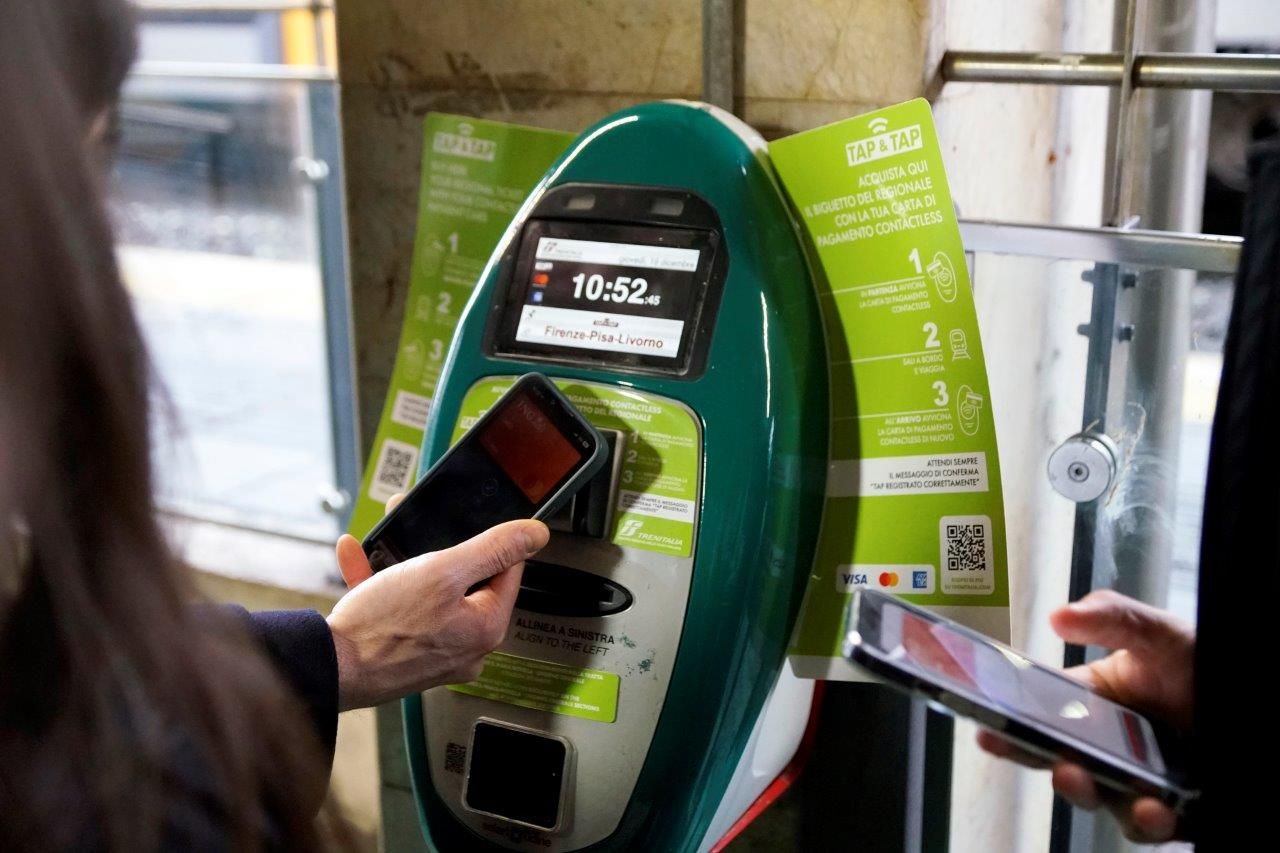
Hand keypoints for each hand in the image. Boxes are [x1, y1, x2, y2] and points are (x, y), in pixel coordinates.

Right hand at [327, 497, 548, 709]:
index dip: (488, 542)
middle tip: (419, 525)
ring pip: (428, 593)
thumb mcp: (442, 572)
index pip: (507, 571)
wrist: (329, 668)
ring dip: (404, 562)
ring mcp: (435, 652)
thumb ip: (492, 549)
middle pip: (465, 582)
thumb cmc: (383, 627)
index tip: (468, 524)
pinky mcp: (405, 654)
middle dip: (438, 548)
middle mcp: (467, 645)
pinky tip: (357, 558)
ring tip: (385, 537)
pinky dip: (381, 584)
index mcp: (486, 627)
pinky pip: (400, 611)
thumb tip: (535, 534)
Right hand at [977, 589, 1194, 842]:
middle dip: (1040, 764)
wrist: (1252, 695)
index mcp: (1093, 702)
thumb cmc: (1204, 662)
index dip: (1009, 726)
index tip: (986, 728)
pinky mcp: (1175, 811)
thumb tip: (1058, 616)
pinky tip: (1155, 808)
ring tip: (1083, 779)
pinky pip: (1152, 826)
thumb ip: (1113, 618)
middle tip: (1034, 755)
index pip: (1039, 717)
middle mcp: (1108, 747)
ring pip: (1102, 802)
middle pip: (1059, 763)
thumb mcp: (1160, 632)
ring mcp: (1139, 782)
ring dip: (1087, 795)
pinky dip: (1148, 822)